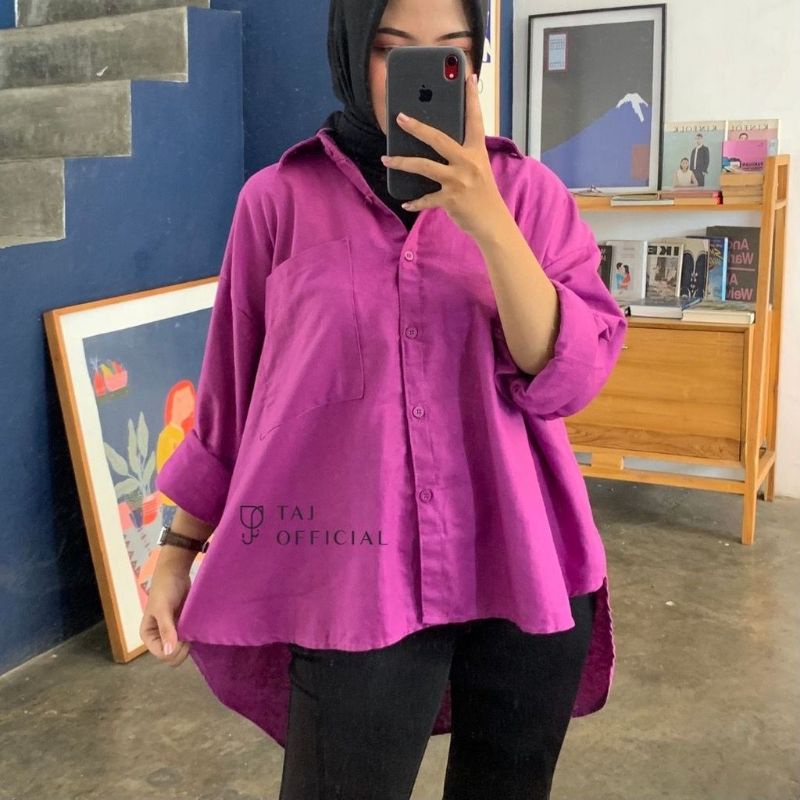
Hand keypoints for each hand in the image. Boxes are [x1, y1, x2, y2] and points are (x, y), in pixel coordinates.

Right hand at [139, 550, 192, 666]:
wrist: (175, 572)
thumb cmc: (165, 589)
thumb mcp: (163, 608)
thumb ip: (166, 629)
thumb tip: (168, 652)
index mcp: (148, 636)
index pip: (162, 655)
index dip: (174, 650)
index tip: (184, 637)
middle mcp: (158, 638)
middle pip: (172, 657)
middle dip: (182, 647)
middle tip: (188, 630)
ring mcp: (171, 634)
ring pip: (182, 650)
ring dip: (189, 643)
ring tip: (191, 625)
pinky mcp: (182, 628)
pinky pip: (188, 641)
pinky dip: (193, 637)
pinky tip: (196, 626)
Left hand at [380, 72, 506, 240]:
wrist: (493, 222)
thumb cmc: (483, 193)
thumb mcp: (478, 168)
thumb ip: (462, 155)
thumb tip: (437, 143)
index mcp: (477, 151)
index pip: (475, 119)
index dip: (471, 98)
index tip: (468, 76)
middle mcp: (468, 162)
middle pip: (438, 139)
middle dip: (417, 127)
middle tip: (400, 117)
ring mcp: (458, 181)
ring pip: (424, 166)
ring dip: (402, 162)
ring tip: (387, 158)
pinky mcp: (450, 199)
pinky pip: (426, 199)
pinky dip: (415, 202)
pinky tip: (405, 203)